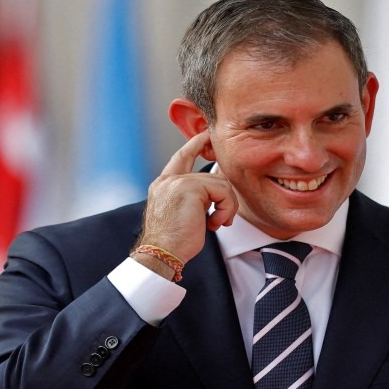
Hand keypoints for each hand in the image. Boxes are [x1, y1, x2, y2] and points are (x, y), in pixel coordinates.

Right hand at [136, 131, 237, 269]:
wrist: (161, 254)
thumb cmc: (173, 242)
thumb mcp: (183, 214)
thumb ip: (195, 197)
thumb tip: (218, 191)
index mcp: (163, 185)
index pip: (181, 157)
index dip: (195, 144)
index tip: (207, 135)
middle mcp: (167, 180)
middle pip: (211, 173)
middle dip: (225, 196)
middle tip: (223, 217)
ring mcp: (177, 182)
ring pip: (220, 183)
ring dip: (226, 206)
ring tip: (218, 223)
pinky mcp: (189, 188)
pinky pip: (222, 190)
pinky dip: (226, 209)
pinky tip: (215, 223)